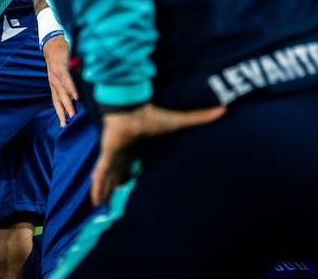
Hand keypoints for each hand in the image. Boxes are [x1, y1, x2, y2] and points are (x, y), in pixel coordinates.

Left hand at [43, 36, 78, 126]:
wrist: (53, 42)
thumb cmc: (60, 58)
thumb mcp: (63, 72)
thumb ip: (68, 83)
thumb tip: (77, 95)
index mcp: (54, 83)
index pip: (56, 100)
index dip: (59, 112)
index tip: (63, 124)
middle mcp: (53, 81)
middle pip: (57, 99)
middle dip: (61, 112)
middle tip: (66, 124)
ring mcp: (55, 74)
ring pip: (61, 91)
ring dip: (67, 103)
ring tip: (72, 114)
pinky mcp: (61, 67)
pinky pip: (66, 79)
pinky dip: (70, 88)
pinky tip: (76, 96)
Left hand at [89, 103, 225, 206]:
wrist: (132, 109)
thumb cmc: (151, 116)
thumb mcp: (178, 122)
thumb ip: (198, 118)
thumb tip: (222, 110)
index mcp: (138, 148)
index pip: (135, 165)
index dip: (134, 176)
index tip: (136, 188)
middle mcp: (125, 154)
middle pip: (120, 175)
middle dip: (117, 188)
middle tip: (116, 205)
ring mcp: (114, 156)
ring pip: (108, 178)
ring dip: (106, 191)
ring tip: (103, 208)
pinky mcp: (106, 156)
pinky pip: (100, 175)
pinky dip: (97, 188)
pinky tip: (94, 202)